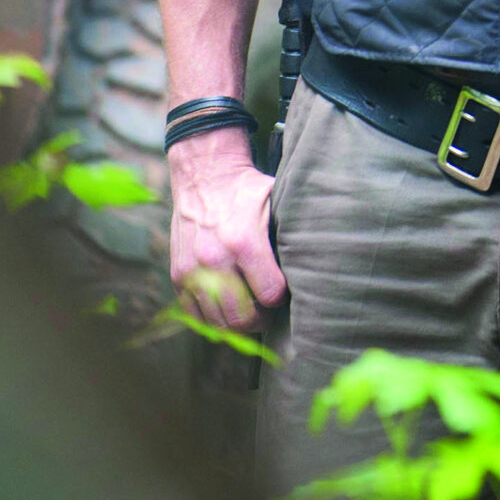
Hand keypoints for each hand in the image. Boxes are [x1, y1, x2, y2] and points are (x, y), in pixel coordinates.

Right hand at [168, 126, 285, 327]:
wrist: (204, 176)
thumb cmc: (248, 191)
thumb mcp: (277, 202)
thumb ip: (294, 233)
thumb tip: (321, 262)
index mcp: (244, 242)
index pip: (270, 295)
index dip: (282, 297)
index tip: (285, 290)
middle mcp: (214, 260)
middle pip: (244, 318)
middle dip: (262, 318)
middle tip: (269, 308)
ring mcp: (192, 271)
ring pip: (219, 323)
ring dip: (239, 322)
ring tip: (251, 309)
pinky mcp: (178, 276)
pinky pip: (197, 316)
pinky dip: (214, 318)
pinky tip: (228, 306)